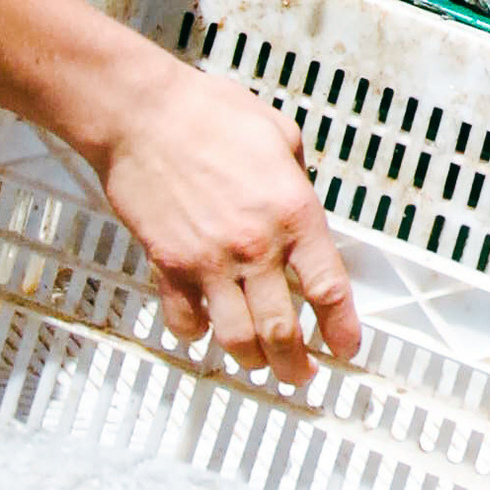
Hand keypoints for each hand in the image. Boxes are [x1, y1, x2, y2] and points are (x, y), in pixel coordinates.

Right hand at [93, 52, 362, 383]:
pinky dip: (196, 335)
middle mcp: (255, 247)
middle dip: (296, 366)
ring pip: (237, 338)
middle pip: (282, 330)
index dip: (341, 329)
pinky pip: (185, 321)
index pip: (328, 288)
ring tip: (260, 365)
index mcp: (293, 213)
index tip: (345, 349)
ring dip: (252, 361)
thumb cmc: (212, 114)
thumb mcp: (281, 135)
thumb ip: (298, 181)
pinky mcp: (168, 266)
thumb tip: (302, 209)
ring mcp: (209, 262)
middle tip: (302, 376)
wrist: (144, 115)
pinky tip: (205, 331)